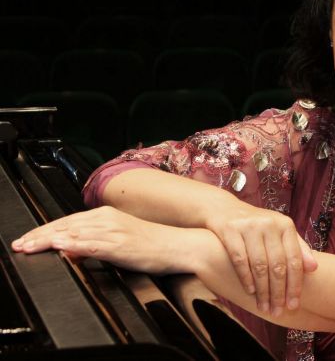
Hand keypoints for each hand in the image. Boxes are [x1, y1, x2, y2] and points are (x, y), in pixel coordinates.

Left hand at [11, 206, 195, 274]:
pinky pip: (94, 244)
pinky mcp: (121, 244)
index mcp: (109, 215)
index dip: (46, 230)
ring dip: (49, 240)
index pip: (69, 221)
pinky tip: (62, 246)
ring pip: (74, 233)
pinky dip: (76, 244)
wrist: (181, 245)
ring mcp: (114, 231)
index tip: (29, 238)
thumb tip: (73, 251)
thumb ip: (97, 244)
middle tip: (20, 244)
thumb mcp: (122, 241)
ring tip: (30, 246)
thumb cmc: (156, 244)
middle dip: (40, 235)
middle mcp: (109, 219)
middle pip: (66, 225)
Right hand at [205, 203, 316, 316]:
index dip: (295, 285)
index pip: (294, 259)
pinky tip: (250, 292)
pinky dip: (246, 279)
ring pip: (259, 266)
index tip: (293, 304)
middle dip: (278, 292)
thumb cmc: (257, 225)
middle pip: (278, 266)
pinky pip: (240, 260)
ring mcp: (249, 226)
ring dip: (262, 290)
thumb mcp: (280, 231)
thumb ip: (298, 248)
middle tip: (277, 310)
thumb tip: (314, 268)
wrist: (224, 208)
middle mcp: (269, 224)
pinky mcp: (230, 230)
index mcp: (285, 225)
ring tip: (264, 307)